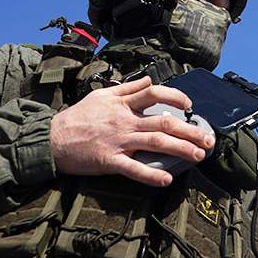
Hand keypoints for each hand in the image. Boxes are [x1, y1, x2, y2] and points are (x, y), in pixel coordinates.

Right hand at [49, 76, 214, 186]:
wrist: (50, 139)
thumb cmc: (77, 117)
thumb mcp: (101, 95)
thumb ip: (127, 88)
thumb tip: (148, 78)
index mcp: (123, 104)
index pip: (154, 93)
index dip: (175, 96)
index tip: (189, 105)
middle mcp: (124, 121)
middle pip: (163, 122)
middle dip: (189, 131)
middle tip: (207, 140)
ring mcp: (118, 141)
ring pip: (155, 142)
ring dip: (180, 149)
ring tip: (198, 156)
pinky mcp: (109, 161)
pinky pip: (133, 168)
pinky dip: (151, 175)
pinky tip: (167, 179)